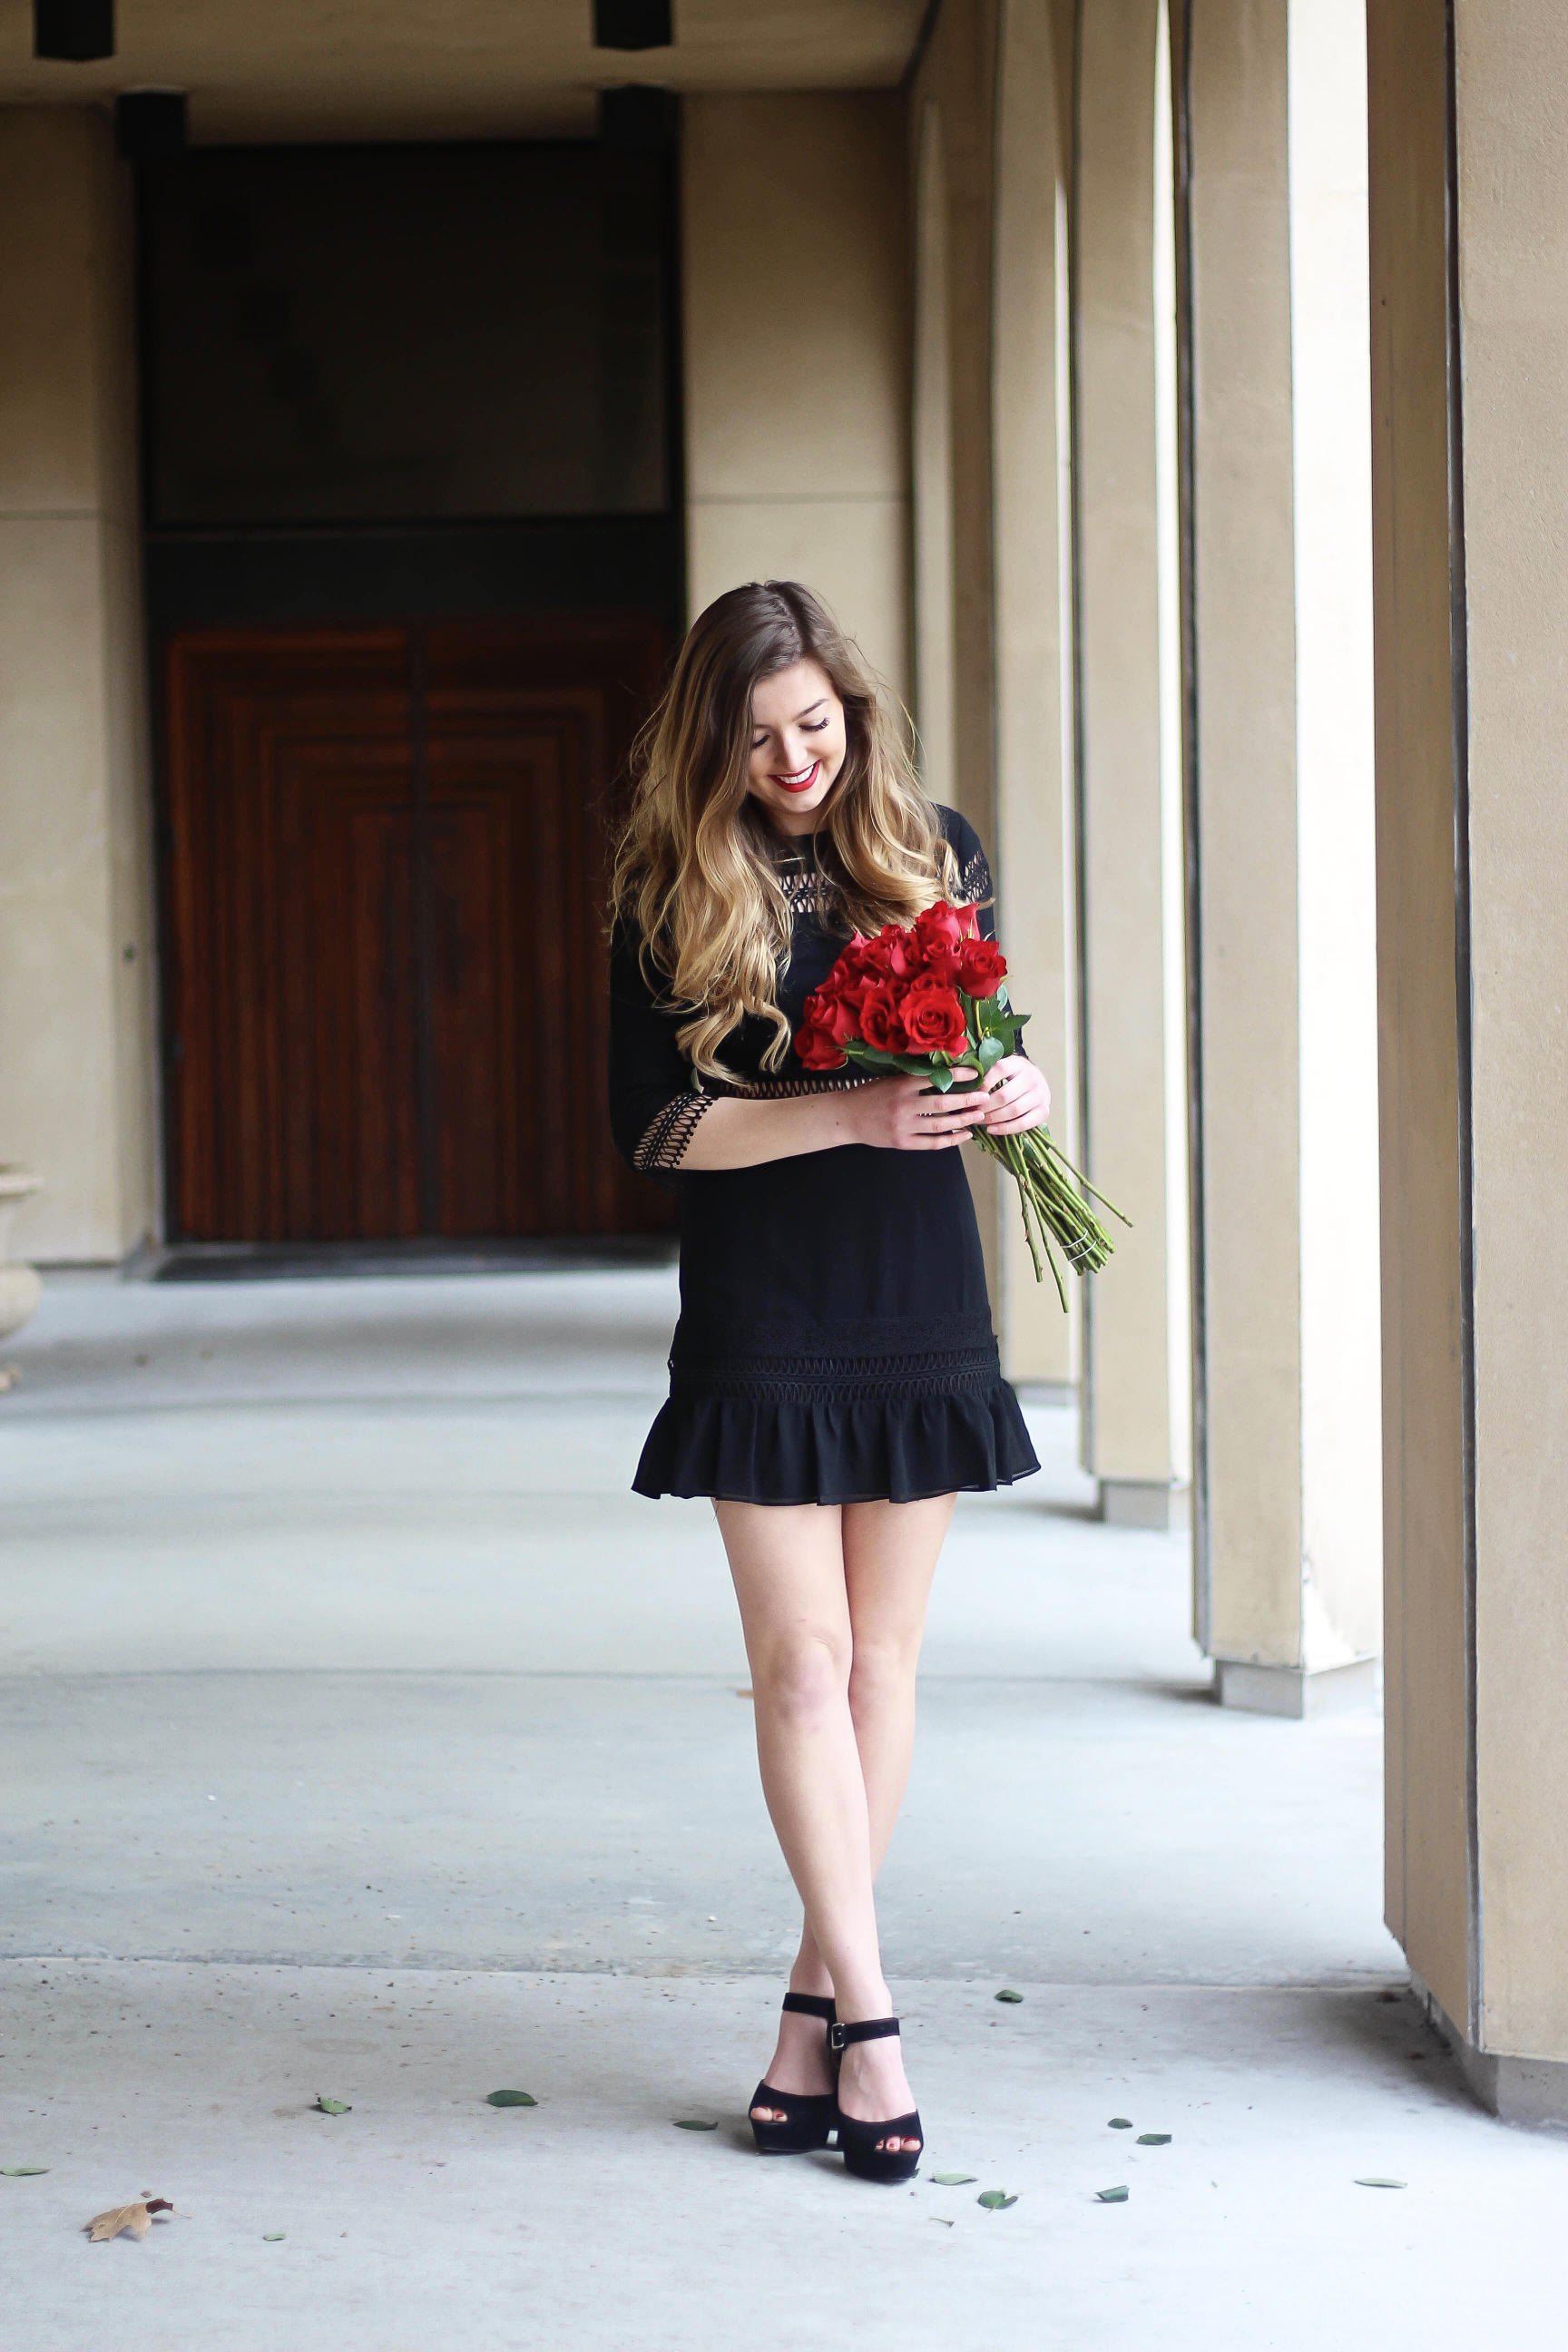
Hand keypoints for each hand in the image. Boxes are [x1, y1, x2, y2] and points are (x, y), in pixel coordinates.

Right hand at [852, 1070, 992, 1151]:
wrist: (846, 1117)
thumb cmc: (869, 1095)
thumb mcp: (890, 1080)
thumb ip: (914, 1080)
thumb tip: (946, 1076)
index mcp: (901, 1085)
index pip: (934, 1078)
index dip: (957, 1076)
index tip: (975, 1074)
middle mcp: (903, 1105)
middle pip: (942, 1103)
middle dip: (967, 1100)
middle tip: (985, 1097)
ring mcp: (903, 1126)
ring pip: (939, 1124)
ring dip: (962, 1120)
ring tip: (978, 1116)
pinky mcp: (902, 1142)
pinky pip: (931, 1143)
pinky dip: (950, 1140)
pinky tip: (964, 1135)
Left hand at [978, 1054, 1049, 1136]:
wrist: (1037, 1080)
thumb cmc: (1013, 1075)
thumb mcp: (1003, 1067)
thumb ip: (987, 1071)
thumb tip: (963, 1082)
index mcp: (1018, 1063)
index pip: (1000, 1069)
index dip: (983, 1083)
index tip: (970, 1093)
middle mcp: (1031, 1078)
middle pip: (1004, 1095)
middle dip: (984, 1107)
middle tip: (970, 1112)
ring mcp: (1040, 1095)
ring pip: (1013, 1110)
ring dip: (992, 1118)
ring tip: (978, 1121)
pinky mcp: (1044, 1111)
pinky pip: (1023, 1124)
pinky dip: (1005, 1129)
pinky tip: (991, 1129)